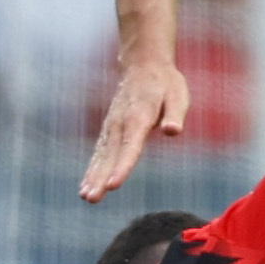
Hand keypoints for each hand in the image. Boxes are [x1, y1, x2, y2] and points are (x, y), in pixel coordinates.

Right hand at [80, 62, 190, 202]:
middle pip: (110, 155)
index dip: (122, 167)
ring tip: (86, 197)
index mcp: (139, 117)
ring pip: (101, 155)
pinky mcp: (109, 130)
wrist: (144, 65)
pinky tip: (85, 186)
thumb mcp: (178, 95)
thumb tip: (173, 131)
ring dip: (92, 176)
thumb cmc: (166, 84)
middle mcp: (121, 123)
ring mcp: (112, 126)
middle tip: (92, 198)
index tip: (113, 185)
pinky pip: (99, 152)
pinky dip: (91, 169)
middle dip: (100, 177)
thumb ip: (174, 115)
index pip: (130, 146)